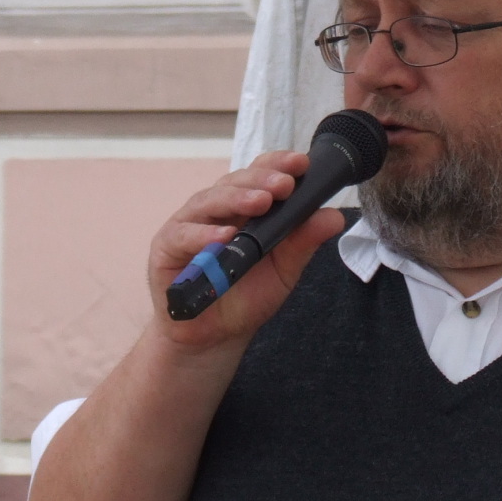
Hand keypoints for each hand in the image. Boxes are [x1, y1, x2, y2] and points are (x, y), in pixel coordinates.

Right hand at [144, 150, 344, 351]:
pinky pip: (183, 235)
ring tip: (260, 202)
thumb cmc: (247, 296)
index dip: (278, 164)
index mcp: (245, 207)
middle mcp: (217, 209)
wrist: (215, 336)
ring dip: (236, 199)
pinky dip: (203, 234)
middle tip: (284, 184)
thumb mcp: (284, 270)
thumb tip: (334, 217)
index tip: (301, 163)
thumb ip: (304, 242)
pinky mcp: (167, 246)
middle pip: (236, 182)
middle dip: (262, 179)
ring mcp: (190, 224)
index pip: (260, 174)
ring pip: (209, 200)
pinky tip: (223, 237)